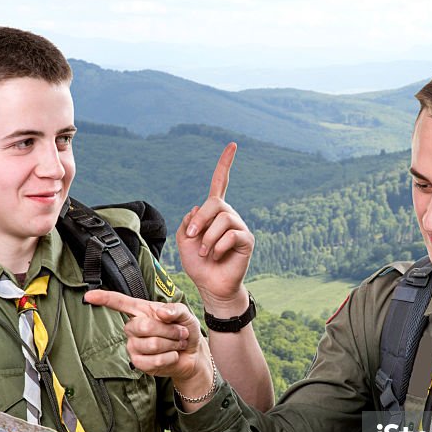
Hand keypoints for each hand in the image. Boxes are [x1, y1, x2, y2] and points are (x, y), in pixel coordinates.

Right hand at [84, 290, 209, 385]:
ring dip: (171, 344)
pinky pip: (152, 361)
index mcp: (141, 311)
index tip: (88, 296)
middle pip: (142, 326)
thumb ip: (175, 310)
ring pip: (151, 344)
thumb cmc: (184, 330)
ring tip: (177, 344)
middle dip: (168, 330)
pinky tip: (173, 356)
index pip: (119, 303)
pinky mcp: (138, 363)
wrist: (192, 355)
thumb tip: (161, 313)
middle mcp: (133, 328)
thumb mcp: (185, 314)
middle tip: (180, 333)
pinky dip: (169, 358)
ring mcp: (134, 346)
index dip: (104, 299)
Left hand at [179, 142, 254, 310]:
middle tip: (193, 237)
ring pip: (222, 219)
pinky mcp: (247, 240)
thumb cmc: (198, 264)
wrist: (210, 286)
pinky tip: (217, 256)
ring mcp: (239, 227)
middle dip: (201, 219)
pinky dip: (219, 246)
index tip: (233, 145)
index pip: (220, 183)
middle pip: (215, 203)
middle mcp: (229, 216)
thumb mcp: (184, 240)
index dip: (225, 164)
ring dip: (208, 238)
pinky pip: (232, 234)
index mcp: (214, 212)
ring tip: (206, 253)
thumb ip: (188, 221)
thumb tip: (199, 209)